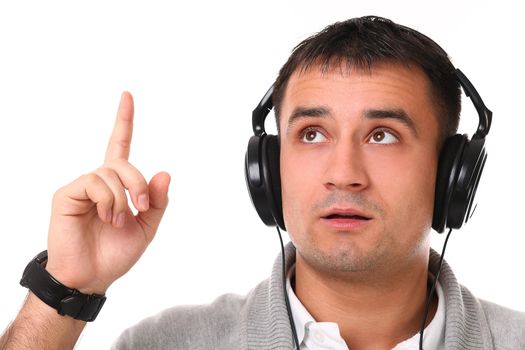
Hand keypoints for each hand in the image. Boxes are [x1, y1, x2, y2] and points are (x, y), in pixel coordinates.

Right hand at [45, 92, 169, 293]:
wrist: (92, 275)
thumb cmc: (115, 252)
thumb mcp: (147, 227)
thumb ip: (157, 201)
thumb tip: (164, 173)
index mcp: (117, 186)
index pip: (120, 145)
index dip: (124, 121)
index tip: (127, 96)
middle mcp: (99, 181)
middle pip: (124, 162)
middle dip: (139, 183)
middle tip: (141, 206)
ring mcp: (82, 187)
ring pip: (110, 172)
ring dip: (123, 198)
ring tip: (118, 220)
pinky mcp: (67, 194)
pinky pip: (94, 182)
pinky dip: (108, 200)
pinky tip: (106, 217)